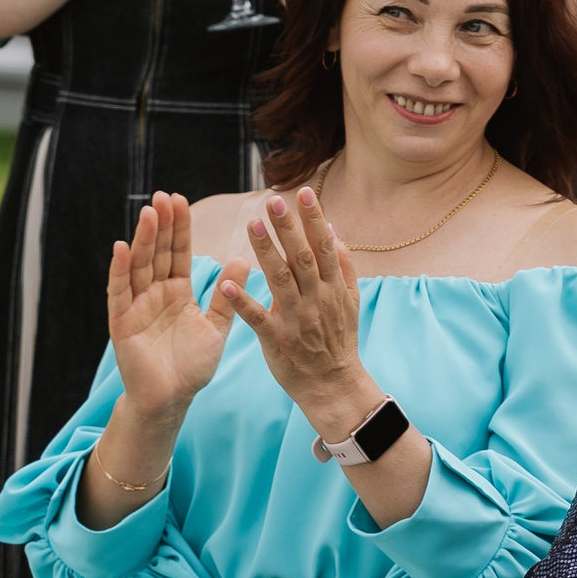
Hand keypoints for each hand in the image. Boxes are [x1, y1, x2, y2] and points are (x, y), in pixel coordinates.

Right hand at [106, 192, 241, 428]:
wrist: (171, 400)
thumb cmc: (191, 367)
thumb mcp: (216, 328)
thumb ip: (228, 296)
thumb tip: (244, 260)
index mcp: (177, 292)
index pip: (179, 253)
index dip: (179, 228)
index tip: (181, 200)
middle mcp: (155, 294)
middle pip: (157, 253)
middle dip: (162, 225)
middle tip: (165, 196)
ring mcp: (136, 306)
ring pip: (139, 266)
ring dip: (144, 239)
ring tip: (150, 213)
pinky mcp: (121, 322)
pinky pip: (119, 292)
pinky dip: (120, 270)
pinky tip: (121, 247)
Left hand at [227, 187, 371, 427]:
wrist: (333, 385)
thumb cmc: (338, 339)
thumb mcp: (350, 301)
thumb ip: (343, 265)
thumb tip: (333, 229)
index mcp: (334, 288)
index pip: (325, 246)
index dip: (314, 219)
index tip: (304, 192)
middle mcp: (317, 300)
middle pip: (302, 257)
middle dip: (289, 227)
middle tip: (274, 200)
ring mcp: (297, 320)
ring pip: (280, 280)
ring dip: (266, 252)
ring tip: (252, 224)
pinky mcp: (277, 340)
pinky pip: (257, 318)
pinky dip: (242, 302)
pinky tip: (226, 284)